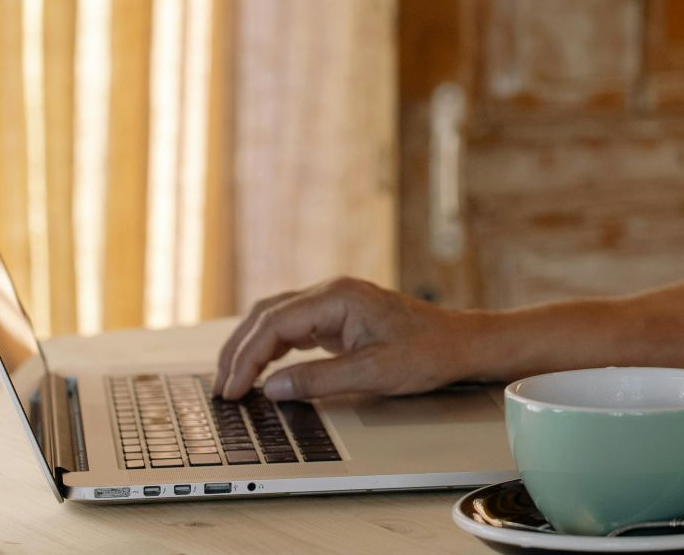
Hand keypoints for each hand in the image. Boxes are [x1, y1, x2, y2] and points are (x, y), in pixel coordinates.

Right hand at [213, 277, 485, 400]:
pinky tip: (261, 372)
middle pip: (266, 315)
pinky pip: (293, 329)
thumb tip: (272, 389)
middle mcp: (331, 293)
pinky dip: (271, 349)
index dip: (246, 358)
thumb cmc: (428, 352)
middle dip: (238, 351)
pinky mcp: (338, 317)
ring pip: (275, 320)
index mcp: (338, 297)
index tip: (233, 389)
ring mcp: (333, 303)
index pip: (274, 323)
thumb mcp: (374, 373)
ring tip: (233, 383)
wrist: (460, 343)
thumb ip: (319, 380)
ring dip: (251, 349)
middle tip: (222, 389)